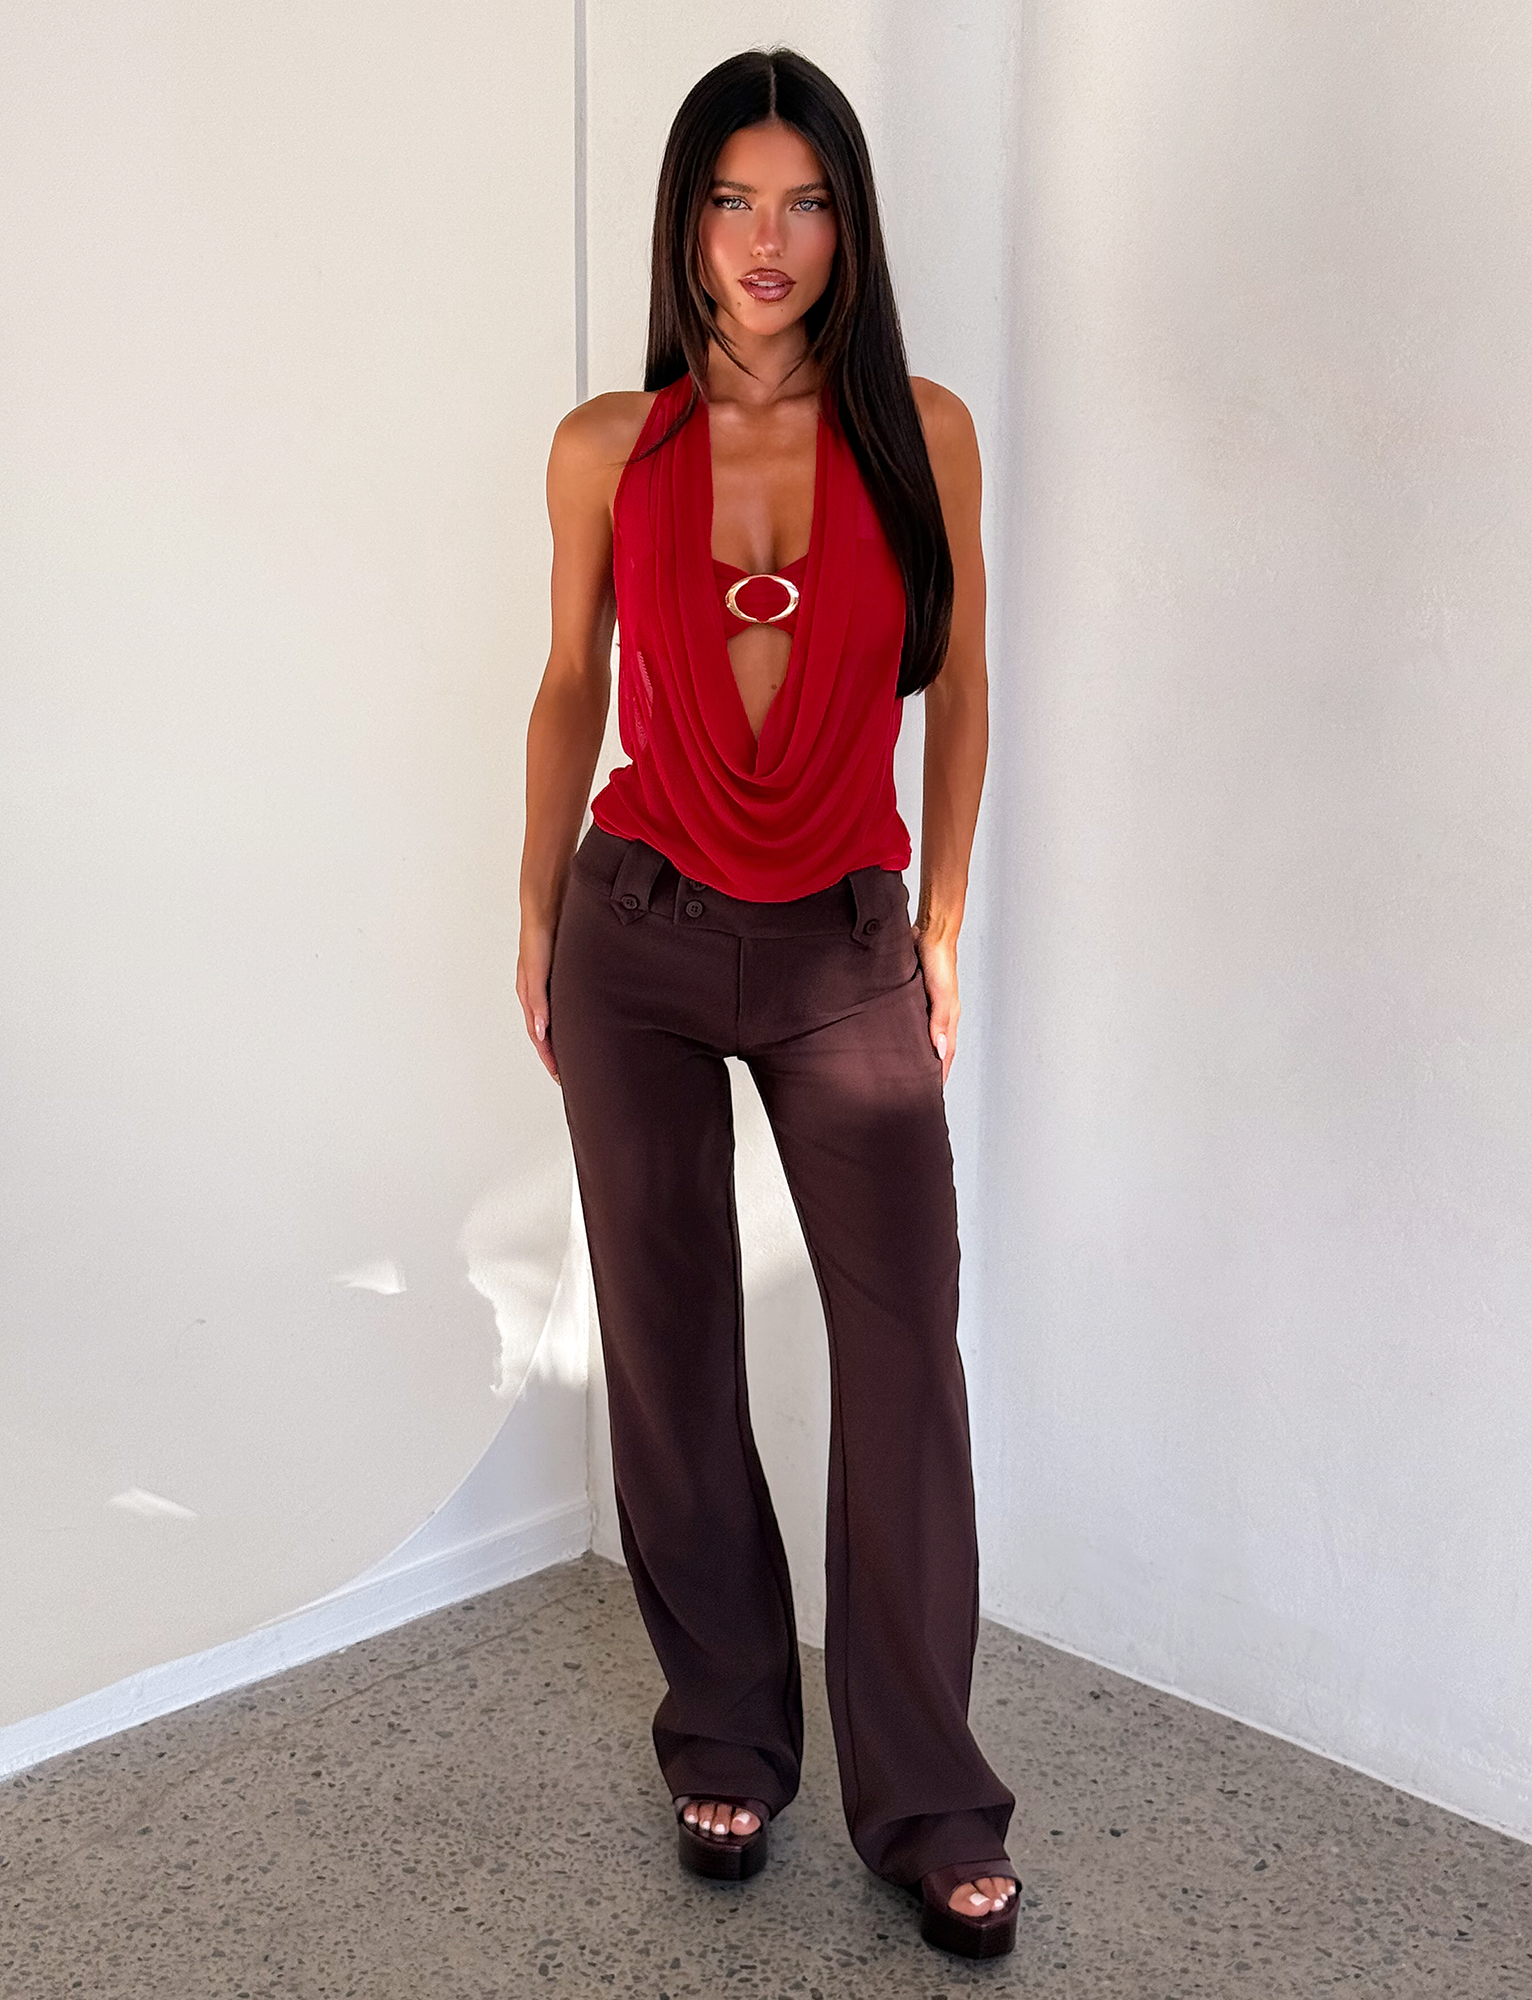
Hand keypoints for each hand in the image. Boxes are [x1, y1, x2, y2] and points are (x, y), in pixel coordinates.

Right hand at [516, 919, 560, 1084]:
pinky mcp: (560, 974)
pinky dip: (569, 1020)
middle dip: (555, 1055)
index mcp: (529, 995)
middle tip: (570, 1077)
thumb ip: (538, 999)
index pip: (539, 1036)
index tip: (560, 1077)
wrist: (548, 905)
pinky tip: (581, 1024)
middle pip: (545, 1033)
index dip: (548, 1058)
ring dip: (561, 1040)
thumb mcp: (536, 970)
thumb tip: (541, 1032)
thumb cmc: (538, 936)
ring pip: (555, 1020)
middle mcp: (538, 993)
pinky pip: (563, 1004)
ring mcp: (548, 984)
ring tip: (576, 1056)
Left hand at [911, 921, 958, 1086]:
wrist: (930, 933)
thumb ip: (940, 1022)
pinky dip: (903, 1032)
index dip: (940, 1074)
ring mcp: (924, 1005)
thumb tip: (939, 1051)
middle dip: (927, 1068)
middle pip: (934, 1047)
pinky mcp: (911, 995)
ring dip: (914, 1051)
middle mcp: (938, 1015)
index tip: (932, 1094)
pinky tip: (891, 1037)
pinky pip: (908, 1019)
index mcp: (949, 1018)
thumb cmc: (940, 962)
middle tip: (914, 1088)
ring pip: (919, 1035)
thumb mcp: (941, 995)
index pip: (945, 1054)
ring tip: (900, 1069)